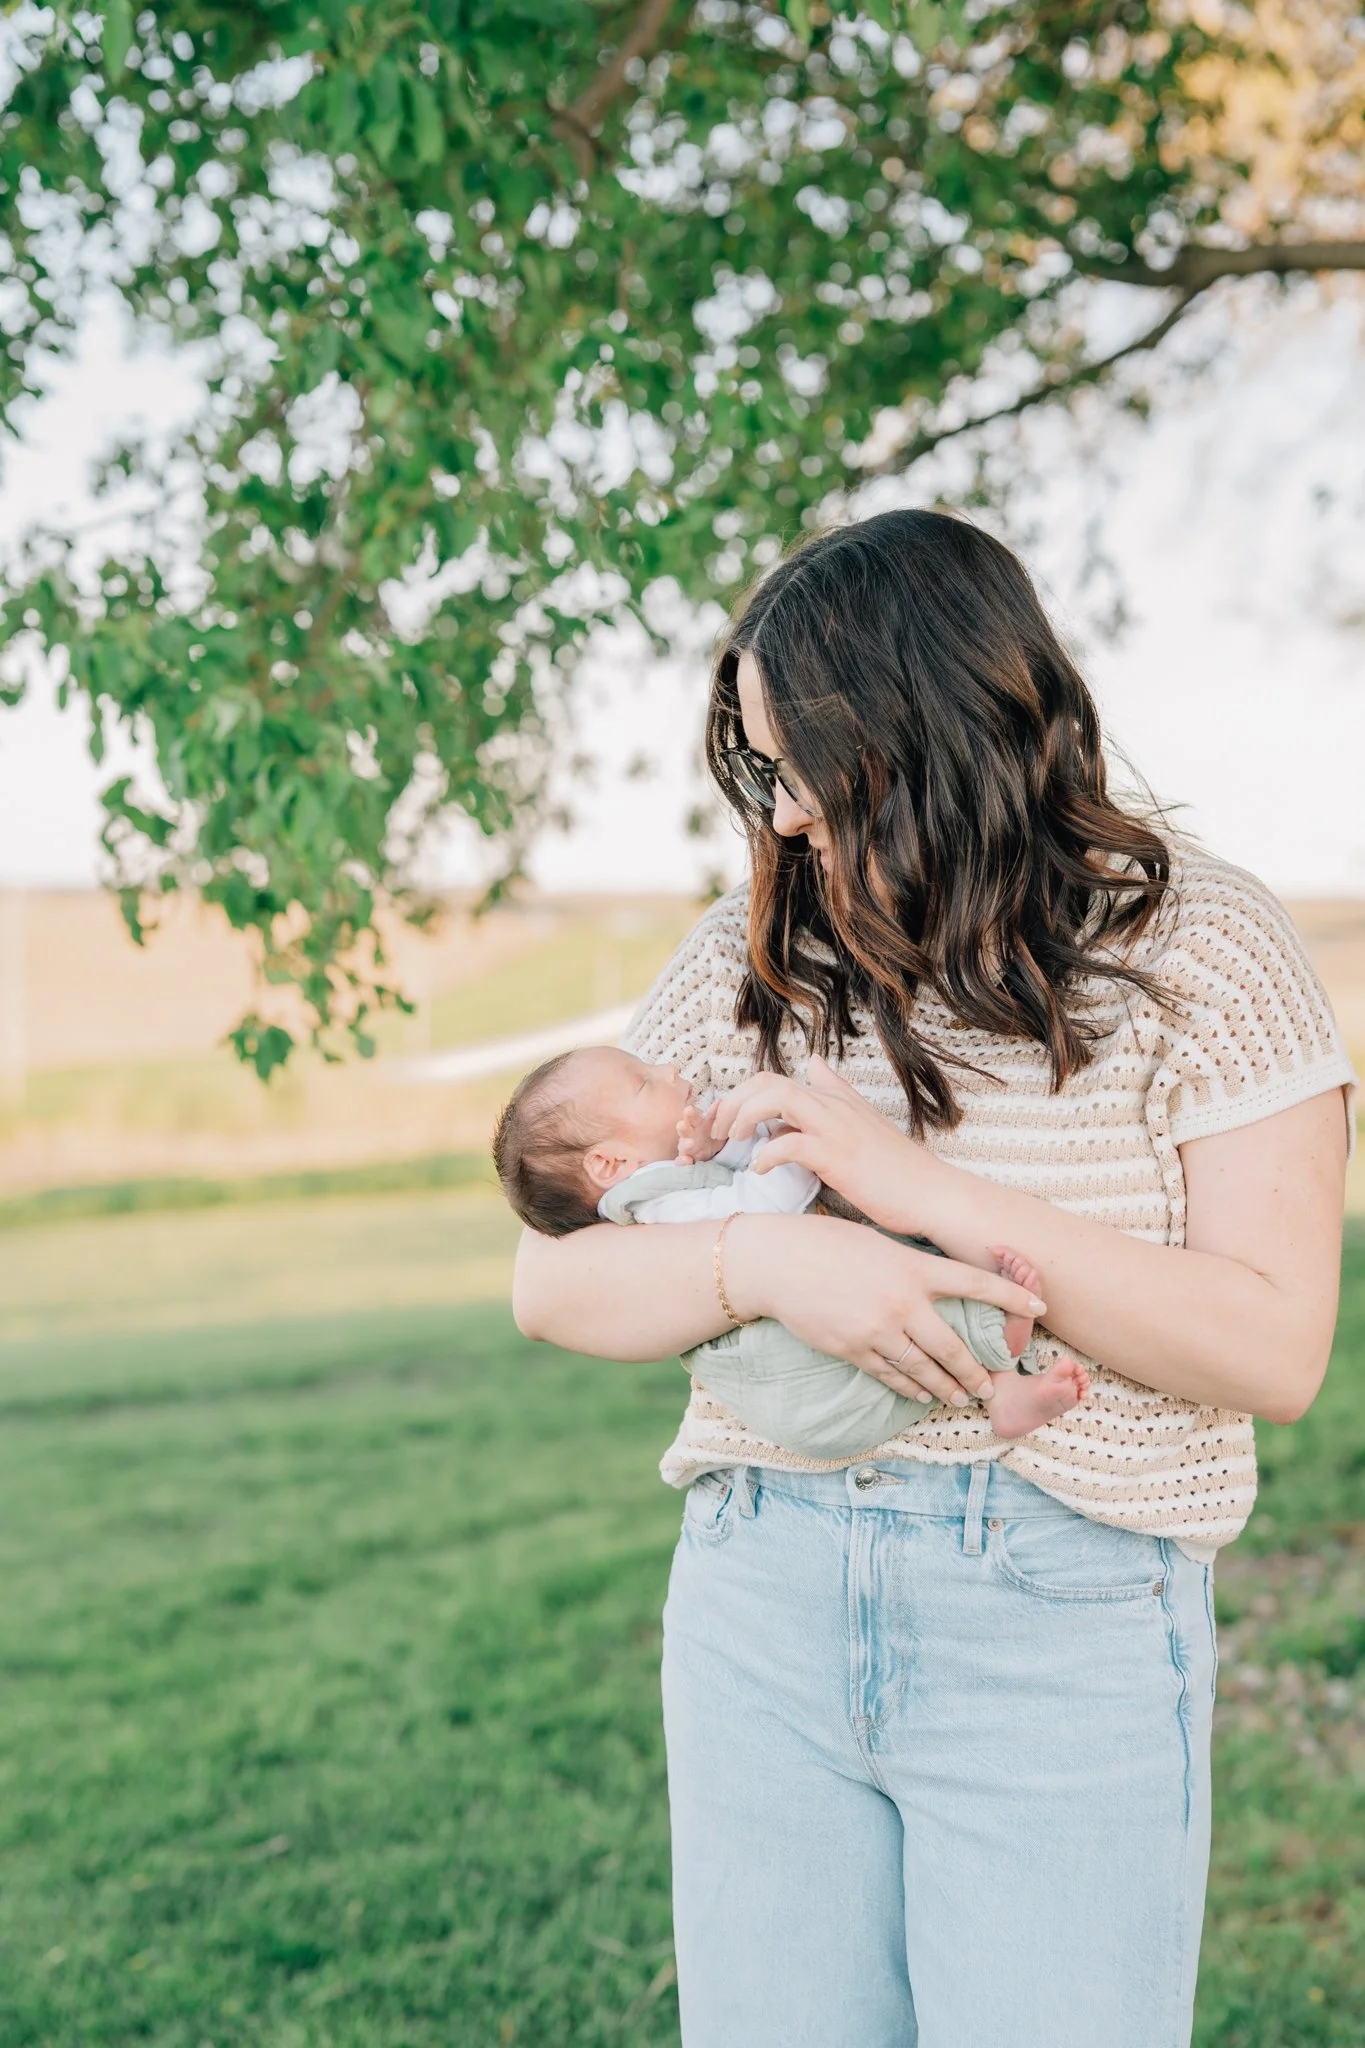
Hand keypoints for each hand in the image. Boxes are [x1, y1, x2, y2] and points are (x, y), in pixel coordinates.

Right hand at [676, 1099, 722, 1163]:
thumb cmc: (711, 1132)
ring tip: (690, 1144)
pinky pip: (682, 1162)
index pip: (692, 1117)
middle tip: (682, 1125)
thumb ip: (715, 1113)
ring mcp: (687, 1148)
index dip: (690, 1114)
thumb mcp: (715, 1122)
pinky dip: (683, 1162)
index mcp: (696, 1124)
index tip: (689, 1109)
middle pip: (684, 1129)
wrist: (711, 1149)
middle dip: (683, 1127)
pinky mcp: (688, 1159)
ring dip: (684, 1144)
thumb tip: (720, 1100)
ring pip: (682, 1146)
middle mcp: (690, 1134)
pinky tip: (687, 1161)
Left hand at [711, 1055, 935, 1233]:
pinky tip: (761, 1169)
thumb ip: (836, 1092)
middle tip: (715, 1133)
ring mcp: (836, 1128)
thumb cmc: (897, 1167)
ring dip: (745, 1116)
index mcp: (833, 1099)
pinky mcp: (839, 1157)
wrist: (933, 1194)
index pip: (773, 1080)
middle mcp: (832, 1106)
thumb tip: (813, 1063)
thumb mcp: (864, 1121)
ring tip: (734, 1142)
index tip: (721, 1125)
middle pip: (767, 1082)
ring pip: (777, 1098)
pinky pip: (791, 1144)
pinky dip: (768, 1154)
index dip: (738, 1097)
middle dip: (732, 1103)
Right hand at [723, 1213, 1046, 1408]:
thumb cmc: (826, 1244)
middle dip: (975, 1371)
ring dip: (946, 1387)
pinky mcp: (854, 1350)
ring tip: (960, 1398)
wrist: (777, 1263)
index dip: (1012, 1295)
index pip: (974, 1283)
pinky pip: (891, 1375)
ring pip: (923, 1368)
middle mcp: (902, 1302)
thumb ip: (910, 1265)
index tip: (1040, 1305)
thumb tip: (937, 1284)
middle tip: (991, 1386)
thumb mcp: (877, 1243)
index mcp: (912, 1267)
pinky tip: (922, 1395)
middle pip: (953, 1345)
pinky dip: (910, 1387)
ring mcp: (878, 1330)